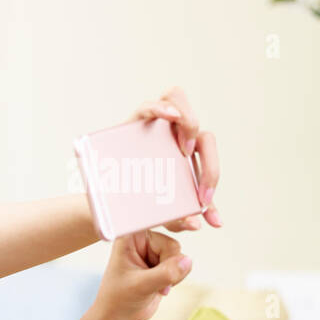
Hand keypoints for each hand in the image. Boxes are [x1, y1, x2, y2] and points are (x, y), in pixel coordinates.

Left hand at [93, 229, 192, 319]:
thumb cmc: (119, 298)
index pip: (153, 222)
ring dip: (172, 275)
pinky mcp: (162, 262)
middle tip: (153, 281)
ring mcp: (153, 251)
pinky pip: (182, 265)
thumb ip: (164, 273)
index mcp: (128, 238)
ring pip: (179, 256)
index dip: (173, 221)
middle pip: (172, 244)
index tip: (193, 224)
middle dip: (168, 266)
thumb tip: (188, 260)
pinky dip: (175, 279)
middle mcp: (141, 241)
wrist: (119, 317)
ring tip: (153, 286)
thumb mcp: (140, 286)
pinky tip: (159, 288)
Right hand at [131, 87, 221, 231]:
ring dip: (184, 115)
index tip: (202, 199)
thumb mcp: (165, 213)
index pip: (207, 148)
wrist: (107, 202)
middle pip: (195, 120)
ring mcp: (153, 123)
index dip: (212, 172)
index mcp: (187, 150)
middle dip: (198, 140)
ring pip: (176, 97)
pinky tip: (167, 117)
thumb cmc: (141, 201)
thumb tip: (205, 223)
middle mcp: (172, 132)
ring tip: (177, 143)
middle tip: (186, 158)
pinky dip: (160, 107)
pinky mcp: (133, 123)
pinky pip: (149, 105)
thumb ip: (185, 217)